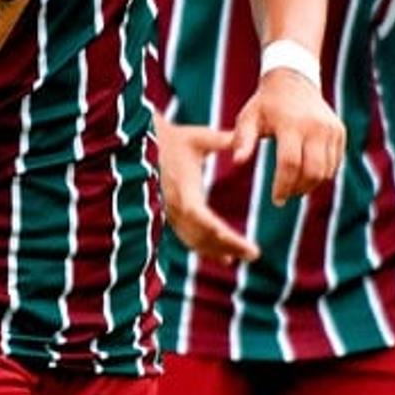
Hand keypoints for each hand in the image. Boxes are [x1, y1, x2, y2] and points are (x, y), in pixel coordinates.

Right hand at [156, 117, 259, 264]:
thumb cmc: (172, 140)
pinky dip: (208, 249)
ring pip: (196, 242)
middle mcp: (176, 208)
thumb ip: (224, 140)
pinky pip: (190, 239)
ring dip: (220, 251)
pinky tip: (226, 257)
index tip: (240, 243)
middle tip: (255, 255)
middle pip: (202, 236)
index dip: (218, 232)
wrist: (139, 148)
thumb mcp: (199, 137)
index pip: (201, 217)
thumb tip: (246, 138)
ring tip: (247, 256)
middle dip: (228, 247)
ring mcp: (172, 215)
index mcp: (183, 190)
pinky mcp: (172, 217)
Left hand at [232, 67, 344, 204]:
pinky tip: (306, 173)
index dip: (283, 186)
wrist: (294, 81)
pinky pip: (335, 164)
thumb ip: (242, 140)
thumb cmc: (265, 104)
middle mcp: (316, 126)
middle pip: (313, 172)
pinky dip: (322, 174)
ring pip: (326, 171)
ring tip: (294, 186)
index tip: (276, 200)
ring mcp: (331, 129)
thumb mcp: (248, 118)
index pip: (291, 164)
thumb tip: (237, 161)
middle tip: (285, 195)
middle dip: (298, 189)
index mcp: (292, 124)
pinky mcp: (339, 132)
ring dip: (310, 185)